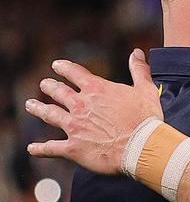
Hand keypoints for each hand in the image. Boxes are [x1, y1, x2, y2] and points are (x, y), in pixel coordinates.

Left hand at [25, 49, 162, 174]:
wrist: (142, 147)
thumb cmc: (146, 119)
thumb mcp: (146, 90)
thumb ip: (139, 70)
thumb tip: (137, 53)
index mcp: (97, 90)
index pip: (74, 73)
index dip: (64, 67)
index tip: (56, 65)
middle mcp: (81, 105)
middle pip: (58, 92)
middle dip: (49, 87)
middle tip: (44, 84)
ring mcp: (74, 126)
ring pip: (49, 114)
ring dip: (39, 109)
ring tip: (31, 105)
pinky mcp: (73, 148)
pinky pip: (51, 148)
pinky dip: (40, 148)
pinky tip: (33, 148)